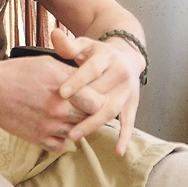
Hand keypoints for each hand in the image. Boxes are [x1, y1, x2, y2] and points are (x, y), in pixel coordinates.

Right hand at [0, 52, 106, 153]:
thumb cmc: (19, 72)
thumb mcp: (48, 63)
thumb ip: (71, 73)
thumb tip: (90, 79)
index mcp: (65, 88)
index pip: (98, 103)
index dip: (99, 100)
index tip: (94, 97)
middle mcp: (59, 110)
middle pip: (89, 119)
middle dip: (88, 114)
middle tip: (83, 108)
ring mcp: (48, 126)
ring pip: (75, 133)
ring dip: (74, 126)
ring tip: (66, 116)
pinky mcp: (37, 138)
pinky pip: (60, 146)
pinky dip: (60, 140)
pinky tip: (55, 128)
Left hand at [51, 28, 144, 155]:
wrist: (127, 55)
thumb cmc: (97, 53)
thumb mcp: (84, 45)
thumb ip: (69, 45)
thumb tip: (54, 34)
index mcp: (107, 57)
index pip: (91, 70)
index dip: (77, 81)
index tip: (62, 93)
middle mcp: (120, 73)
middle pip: (100, 93)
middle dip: (81, 107)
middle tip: (60, 119)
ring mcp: (128, 90)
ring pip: (111, 109)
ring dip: (94, 124)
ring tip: (74, 134)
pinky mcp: (133, 103)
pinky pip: (130, 121)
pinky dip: (125, 136)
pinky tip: (118, 151)